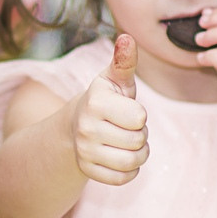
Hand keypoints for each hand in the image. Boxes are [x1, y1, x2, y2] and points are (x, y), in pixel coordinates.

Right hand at [73, 32, 148, 185]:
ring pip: (132, 163)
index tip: (127, 110)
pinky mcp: (87, 170)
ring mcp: (84, 151)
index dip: (139, 115)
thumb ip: (124, 61)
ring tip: (127, 143)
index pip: (140, 118)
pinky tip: (120, 157)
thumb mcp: (115, 79)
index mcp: (95, 102)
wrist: (76, 124)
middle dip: (140, 135)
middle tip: (126, 127)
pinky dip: (129, 172)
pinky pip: (122, 179)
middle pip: (138, 142)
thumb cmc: (106, 99)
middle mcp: (85, 128)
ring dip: (138, 154)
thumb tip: (127, 38)